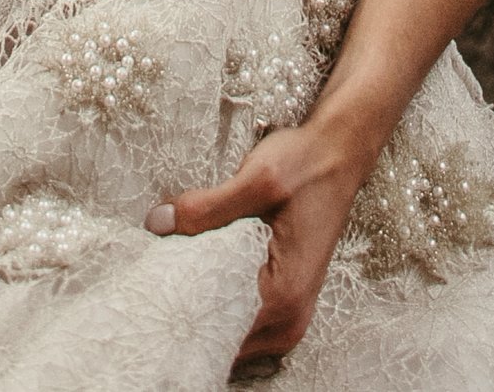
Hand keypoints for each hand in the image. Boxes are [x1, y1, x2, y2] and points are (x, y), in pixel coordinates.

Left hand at [148, 113, 372, 373]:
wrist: (340, 153)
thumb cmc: (307, 165)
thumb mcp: (257, 178)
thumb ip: (207, 206)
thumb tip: (158, 223)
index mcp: (283, 297)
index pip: (217, 332)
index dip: (181, 314)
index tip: (153, 290)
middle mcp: (289, 319)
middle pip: (221, 340)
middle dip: (188, 315)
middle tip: (157, 281)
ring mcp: (289, 316)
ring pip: (229, 334)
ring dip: (202, 310)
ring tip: (174, 276)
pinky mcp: (284, 303)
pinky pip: (240, 319)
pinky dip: (218, 302)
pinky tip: (198, 276)